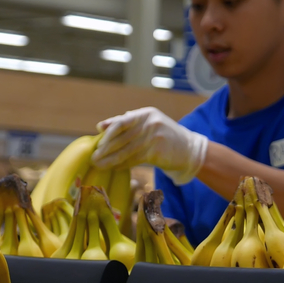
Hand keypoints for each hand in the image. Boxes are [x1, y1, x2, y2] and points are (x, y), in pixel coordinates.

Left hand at [92, 107, 208, 184]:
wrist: (189, 149)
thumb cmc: (165, 137)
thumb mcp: (148, 124)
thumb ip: (126, 123)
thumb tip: (100, 126)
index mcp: (146, 114)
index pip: (121, 122)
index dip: (107, 133)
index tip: (97, 143)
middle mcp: (150, 123)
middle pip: (122, 137)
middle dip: (105, 149)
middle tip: (94, 157)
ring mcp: (155, 137)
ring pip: (126, 150)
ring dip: (111, 159)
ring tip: (100, 165)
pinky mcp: (158, 152)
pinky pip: (135, 159)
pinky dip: (123, 165)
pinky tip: (115, 168)